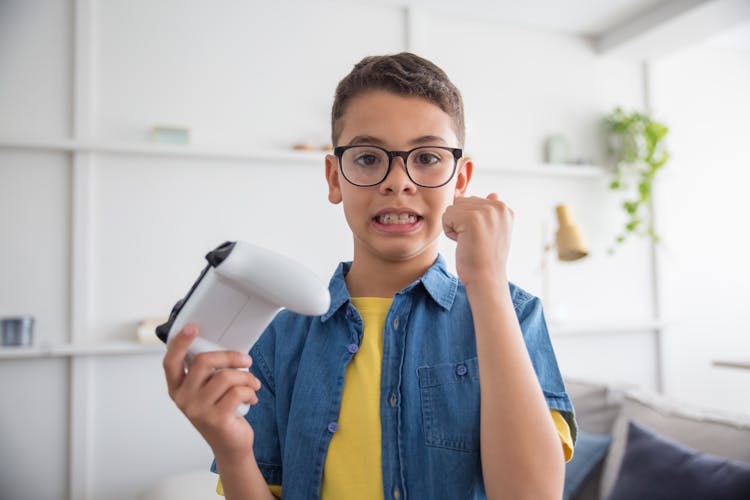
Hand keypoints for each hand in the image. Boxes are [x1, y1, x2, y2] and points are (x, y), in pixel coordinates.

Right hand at [163, 324, 260, 460]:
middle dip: (230, 356)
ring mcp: (197, 410)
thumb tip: (224, 348)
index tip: (192, 327)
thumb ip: (207, 372)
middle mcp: (183, 399)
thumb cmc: (221, 412)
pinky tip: (252, 396)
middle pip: (204, 361)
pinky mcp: (215, 419)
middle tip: (246, 359)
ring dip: (247, 376)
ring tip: (253, 383)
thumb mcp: (208, 391)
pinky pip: (238, 392)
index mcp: (177, 388)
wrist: (231, 445)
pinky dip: (250, 390)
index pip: (171, 361)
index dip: (180, 342)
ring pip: (226, 376)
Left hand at [442, 193, 513, 288]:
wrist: (486, 279)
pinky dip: (449, 231)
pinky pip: (447, 216)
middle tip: (474, 241)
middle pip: (462, 202)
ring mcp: (486, 211)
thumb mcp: (494, 232)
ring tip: (470, 242)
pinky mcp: (472, 218)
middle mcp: (498, 207)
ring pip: (453, 208)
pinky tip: (463, 243)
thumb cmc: (486, 259)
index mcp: (504, 209)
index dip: (470, 222)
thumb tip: (493, 194)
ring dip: (455, 226)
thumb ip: (492, 212)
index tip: (481, 238)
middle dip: (461, 222)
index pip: (473, 202)